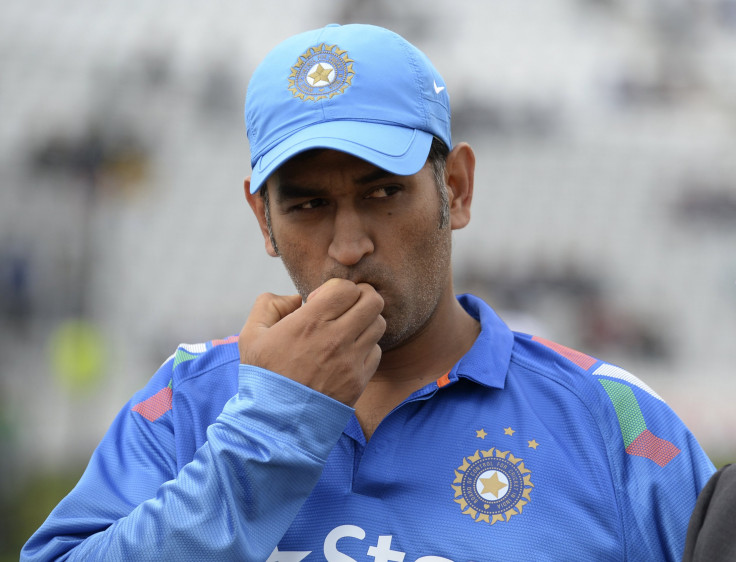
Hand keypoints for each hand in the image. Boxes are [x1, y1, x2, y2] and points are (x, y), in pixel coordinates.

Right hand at [238, 278, 384, 405]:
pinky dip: (366, 347)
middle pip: (372, 300)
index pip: (347, 288)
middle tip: (345, 308)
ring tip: (347, 330)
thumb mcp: (251, 336)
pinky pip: (376, 352)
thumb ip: (269, 305)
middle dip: (360, 297)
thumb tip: (295, 298)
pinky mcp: (359, 380)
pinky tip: (348, 353)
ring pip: (378, 324)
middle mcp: (336, 337)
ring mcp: (351, 360)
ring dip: (365, 321)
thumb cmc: (263, 377)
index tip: (322, 301)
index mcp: (310, 322)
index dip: (337, 289)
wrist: (275, 423)